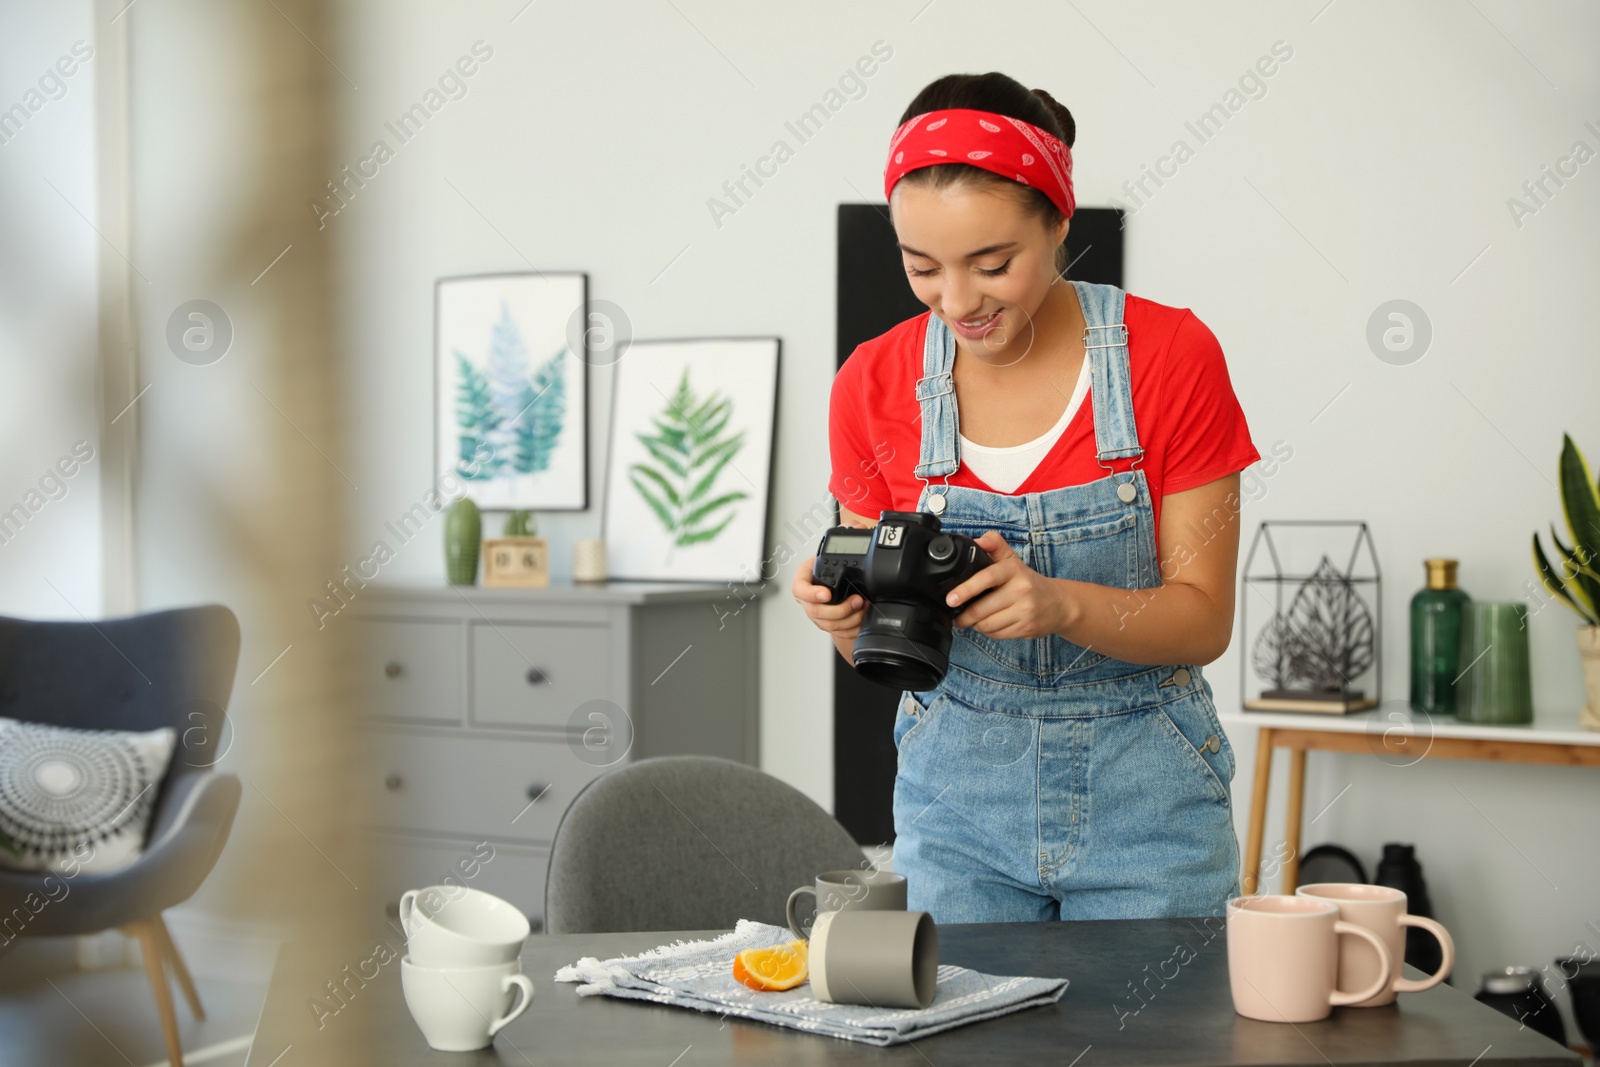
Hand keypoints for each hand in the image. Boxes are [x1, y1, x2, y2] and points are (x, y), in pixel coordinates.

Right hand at [792, 555, 868, 641]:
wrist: (839, 576)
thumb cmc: (833, 564)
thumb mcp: (830, 555)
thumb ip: (836, 554)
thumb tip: (855, 550)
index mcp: (803, 579)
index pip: (799, 589)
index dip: (812, 594)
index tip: (827, 594)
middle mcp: (807, 599)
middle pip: (815, 612)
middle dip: (840, 609)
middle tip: (857, 600)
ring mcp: (816, 614)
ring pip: (828, 625)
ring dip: (849, 618)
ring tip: (863, 606)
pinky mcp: (827, 624)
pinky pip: (838, 633)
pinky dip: (852, 628)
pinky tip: (861, 617)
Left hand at [945, 531, 1076, 639]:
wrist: (1059, 603)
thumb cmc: (1029, 581)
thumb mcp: (1013, 560)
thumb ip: (994, 545)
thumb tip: (976, 540)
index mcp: (1014, 570)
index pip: (987, 577)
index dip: (966, 589)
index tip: (951, 599)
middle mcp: (1021, 590)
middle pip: (982, 608)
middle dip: (964, 616)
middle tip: (957, 616)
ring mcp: (1025, 611)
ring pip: (987, 625)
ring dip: (975, 625)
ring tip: (972, 620)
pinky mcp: (1026, 628)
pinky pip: (997, 634)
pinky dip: (989, 632)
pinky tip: (990, 624)